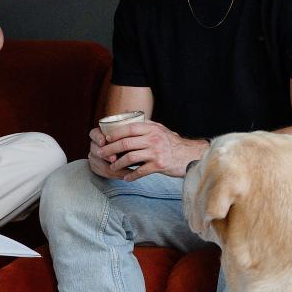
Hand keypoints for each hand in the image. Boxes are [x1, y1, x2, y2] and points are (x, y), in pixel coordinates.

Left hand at [90, 120, 205, 179]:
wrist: (190, 155)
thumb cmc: (172, 143)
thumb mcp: (160, 129)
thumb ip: (145, 124)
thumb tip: (127, 113)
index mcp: (152, 128)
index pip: (129, 128)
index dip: (115, 133)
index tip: (105, 138)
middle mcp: (154, 138)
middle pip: (126, 143)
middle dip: (111, 149)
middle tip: (101, 153)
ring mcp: (156, 152)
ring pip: (131, 158)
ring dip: (118, 163)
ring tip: (112, 167)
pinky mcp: (159, 165)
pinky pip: (140, 171)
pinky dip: (131, 175)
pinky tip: (126, 178)